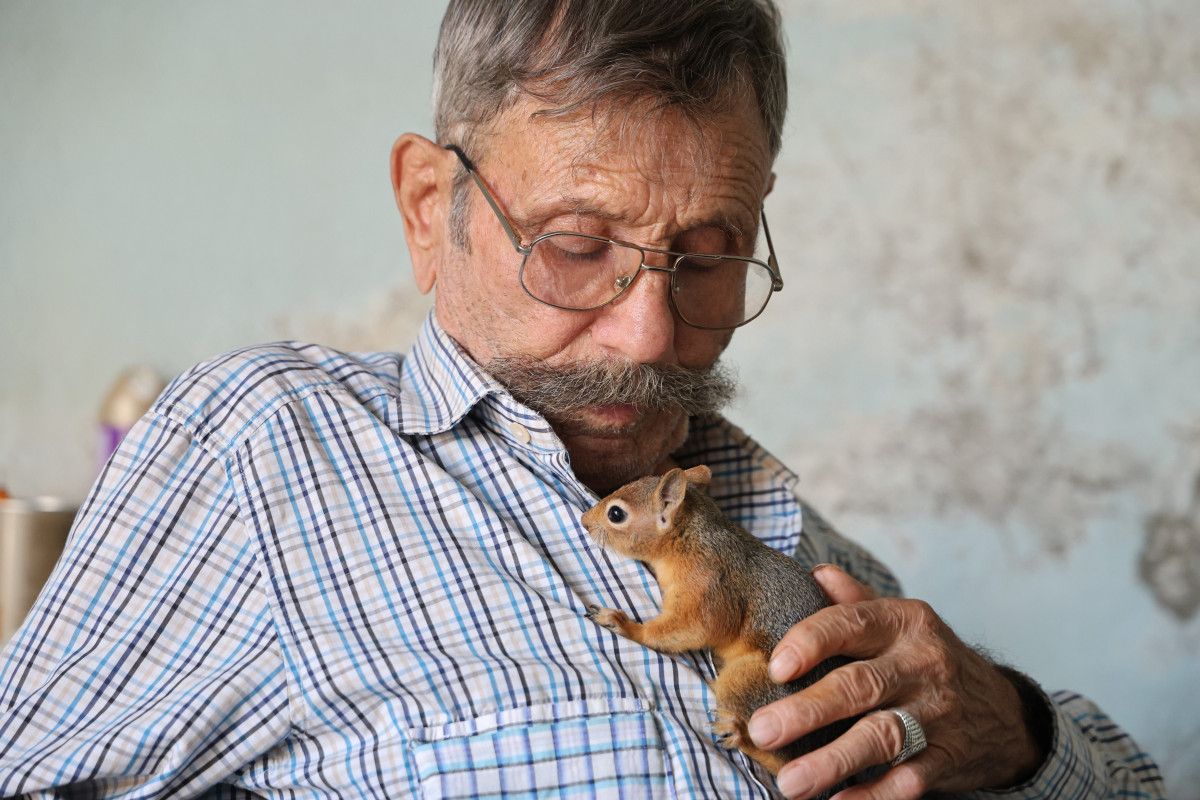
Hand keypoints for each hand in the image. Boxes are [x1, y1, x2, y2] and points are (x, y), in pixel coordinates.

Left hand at [746, 565, 1044, 798]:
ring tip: (788, 782)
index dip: (810, 643)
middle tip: (761, 730)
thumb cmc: (929, 660)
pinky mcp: (949, 758)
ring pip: (881, 736)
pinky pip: (910, 780)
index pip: (850, 623)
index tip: (775, 667)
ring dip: (832, 761)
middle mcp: (922, 664)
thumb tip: (813, 574)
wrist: (1006, 712)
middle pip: (859, 686)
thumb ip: (855, 601)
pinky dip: (874, 794)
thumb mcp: (901, 621)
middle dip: (807, 710)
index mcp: (903, 623)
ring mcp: (938, 714)